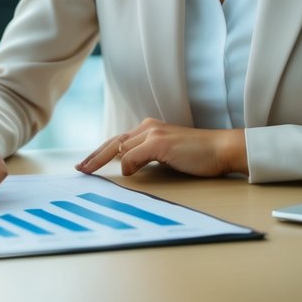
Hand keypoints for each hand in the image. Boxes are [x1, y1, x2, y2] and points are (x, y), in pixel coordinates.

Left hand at [76, 119, 246, 177]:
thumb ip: (148, 156)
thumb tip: (128, 167)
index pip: (117, 141)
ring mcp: (153, 134)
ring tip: (88, 172)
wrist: (223, 148)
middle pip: (112, 142)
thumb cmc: (199, 155)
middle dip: (93, 156)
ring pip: (119, 147)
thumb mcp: (167, 154)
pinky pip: (134, 155)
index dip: (100, 153)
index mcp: (149, 129)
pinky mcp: (160, 143)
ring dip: (102, 160)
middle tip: (79, 169)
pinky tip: (128, 173)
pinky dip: (128, 165)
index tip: (87, 164)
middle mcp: (148, 128)